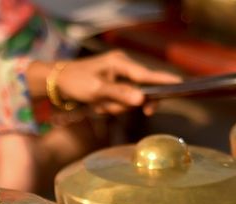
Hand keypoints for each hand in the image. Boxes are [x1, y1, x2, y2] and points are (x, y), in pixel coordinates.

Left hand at [29, 51, 181, 115]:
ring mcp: (117, 80)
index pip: (146, 75)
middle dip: (121, 104)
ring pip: (126, 102)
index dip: (162, 82)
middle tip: (105, 106)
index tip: (180, 86)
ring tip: (95, 104)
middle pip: (137, 93)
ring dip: (111, 107)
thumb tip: (142, 100)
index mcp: (120, 63)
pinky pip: (117, 104)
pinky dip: (107, 108)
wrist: (56, 84)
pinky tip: (94, 105)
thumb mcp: (96, 90)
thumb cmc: (74, 82)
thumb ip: (120, 94)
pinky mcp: (112, 89)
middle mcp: (122, 69)